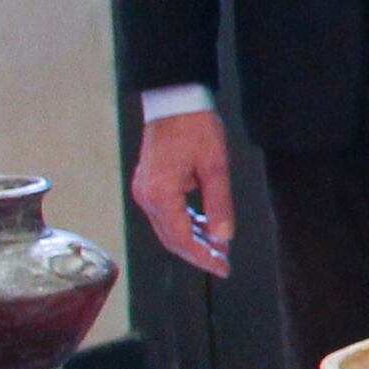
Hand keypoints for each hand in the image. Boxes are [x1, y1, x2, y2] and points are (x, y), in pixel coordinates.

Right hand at [132, 109, 236, 275]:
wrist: (175, 101)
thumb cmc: (196, 128)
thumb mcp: (216, 167)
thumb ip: (219, 205)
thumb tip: (223, 237)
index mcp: (160, 193)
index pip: (181, 239)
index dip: (203, 257)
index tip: (223, 267)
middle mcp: (146, 196)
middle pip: (171, 238)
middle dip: (198, 253)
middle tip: (223, 262)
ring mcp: (144, 190)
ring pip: (167, 228)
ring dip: (192, 239)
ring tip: (219, 246)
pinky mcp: (148, 185)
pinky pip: (165, 214)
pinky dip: (184, 223)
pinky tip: (204, 226)